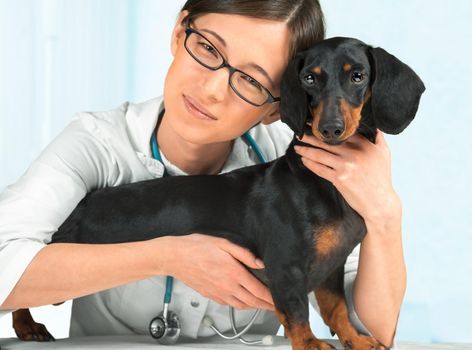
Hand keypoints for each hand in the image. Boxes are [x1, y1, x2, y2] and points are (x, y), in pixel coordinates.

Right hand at [158, 233, 274, 310]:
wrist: (175, 257)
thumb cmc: (196, 247)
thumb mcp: (223, 244)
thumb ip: (244, 254)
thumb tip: (259, 263)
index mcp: (233, 273)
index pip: (258, 290)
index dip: (270, 297)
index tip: (278, 299)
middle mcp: (227, 286)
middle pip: (252, 301)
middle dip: (266, 305)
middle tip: (275, 306)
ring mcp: (218, 293)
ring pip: (241, 305)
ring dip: (254, 307)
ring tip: (262, 306)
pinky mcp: (211, 295)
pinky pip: (229, 304)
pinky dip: (240, 306)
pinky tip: (242, 303)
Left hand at [294, 131, 401, 227]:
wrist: (379, 202)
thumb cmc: (381, 179)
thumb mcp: (383, 154)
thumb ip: (378, 137)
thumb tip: (373, 125)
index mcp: (364, 145)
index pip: (341, 133)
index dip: (326, 129)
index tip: (315, 125)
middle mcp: (354, 153)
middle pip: (327, 142)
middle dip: (310, 137)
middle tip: (300, 133)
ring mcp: (345, 166)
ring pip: (320, 154)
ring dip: (306, 150)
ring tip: (297, 147)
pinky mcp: (339, 178)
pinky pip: (320, 169)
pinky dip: (310, 163)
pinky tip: (304, 160)